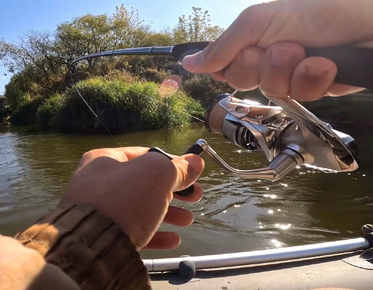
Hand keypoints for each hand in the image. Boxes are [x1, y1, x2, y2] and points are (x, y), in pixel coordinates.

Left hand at [60, 147, 203, 249]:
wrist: (93, 245)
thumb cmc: (125, 199)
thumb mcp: (156, 175)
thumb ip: (178, 168)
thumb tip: (196, 162)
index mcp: (104, 160)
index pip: (143, 155)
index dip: (171, 162)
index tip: (191, 172)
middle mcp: (97, 184)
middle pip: (144, 184)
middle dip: (173, 191)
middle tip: (196, 197)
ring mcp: (98, 212)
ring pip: (140, 209)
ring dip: (168, 213)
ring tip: (188, 220)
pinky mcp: (102, 238)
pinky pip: (133, 232)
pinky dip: (155, 234)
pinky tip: (173, 240)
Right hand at [182, 0, 372, 100]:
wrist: (366, 24)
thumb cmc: (315, 12)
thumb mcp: (259, 21)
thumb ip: (222, 46)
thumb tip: (186, 62)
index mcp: (252, 41)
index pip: (223, 65)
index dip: (226, 67)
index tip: (234, 60)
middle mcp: (268, 59)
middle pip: (243, 81)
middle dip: (261, 65)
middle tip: (281, 46)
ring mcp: (290, 75)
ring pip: (271, 90)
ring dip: (289, 69)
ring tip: (307, 51)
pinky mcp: (313, 89)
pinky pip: (299, 95)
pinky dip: (312, 78)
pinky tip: (324, 63)